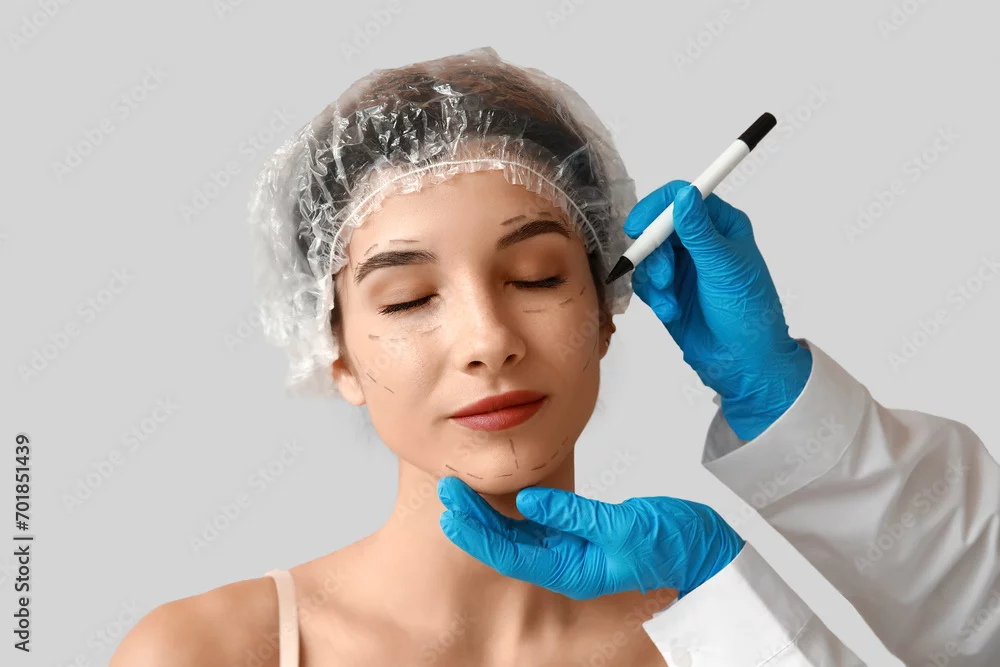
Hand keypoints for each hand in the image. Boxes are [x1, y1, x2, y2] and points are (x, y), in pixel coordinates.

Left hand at [437, 475, 743, 599]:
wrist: (711, 557)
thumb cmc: (676, 546)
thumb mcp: (624, 527)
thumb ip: (574, 515)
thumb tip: (528, 500)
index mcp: (572, 569)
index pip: (509, 552)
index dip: (476, 530)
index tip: (450, 506)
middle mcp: (567, 564)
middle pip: (507, 543)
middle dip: (473, 519)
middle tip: (446, 490)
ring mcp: (576, 550)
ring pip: (520, 535)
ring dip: (490, 514)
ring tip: (464, 491)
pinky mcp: (587, 535)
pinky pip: (542, 525)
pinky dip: (518, 510)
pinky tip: (505, 495)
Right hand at [623, 180, 812, 440]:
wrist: (744, 363)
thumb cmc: (748, 314)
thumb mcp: (724, 268)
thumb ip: (699, 231)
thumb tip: (684, 194)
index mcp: (721, 226)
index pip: (681, 198)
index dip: (657, 208)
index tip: (639, 227)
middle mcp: (700, 241)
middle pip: (658, 226)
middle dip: (654, 252)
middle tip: (663, 277)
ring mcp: (683, 266)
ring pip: (648, 255)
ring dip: (653, 279)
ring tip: (669, 301)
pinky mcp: (669, 290)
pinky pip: (645, 281)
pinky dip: (653, 297)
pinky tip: (670, 311)